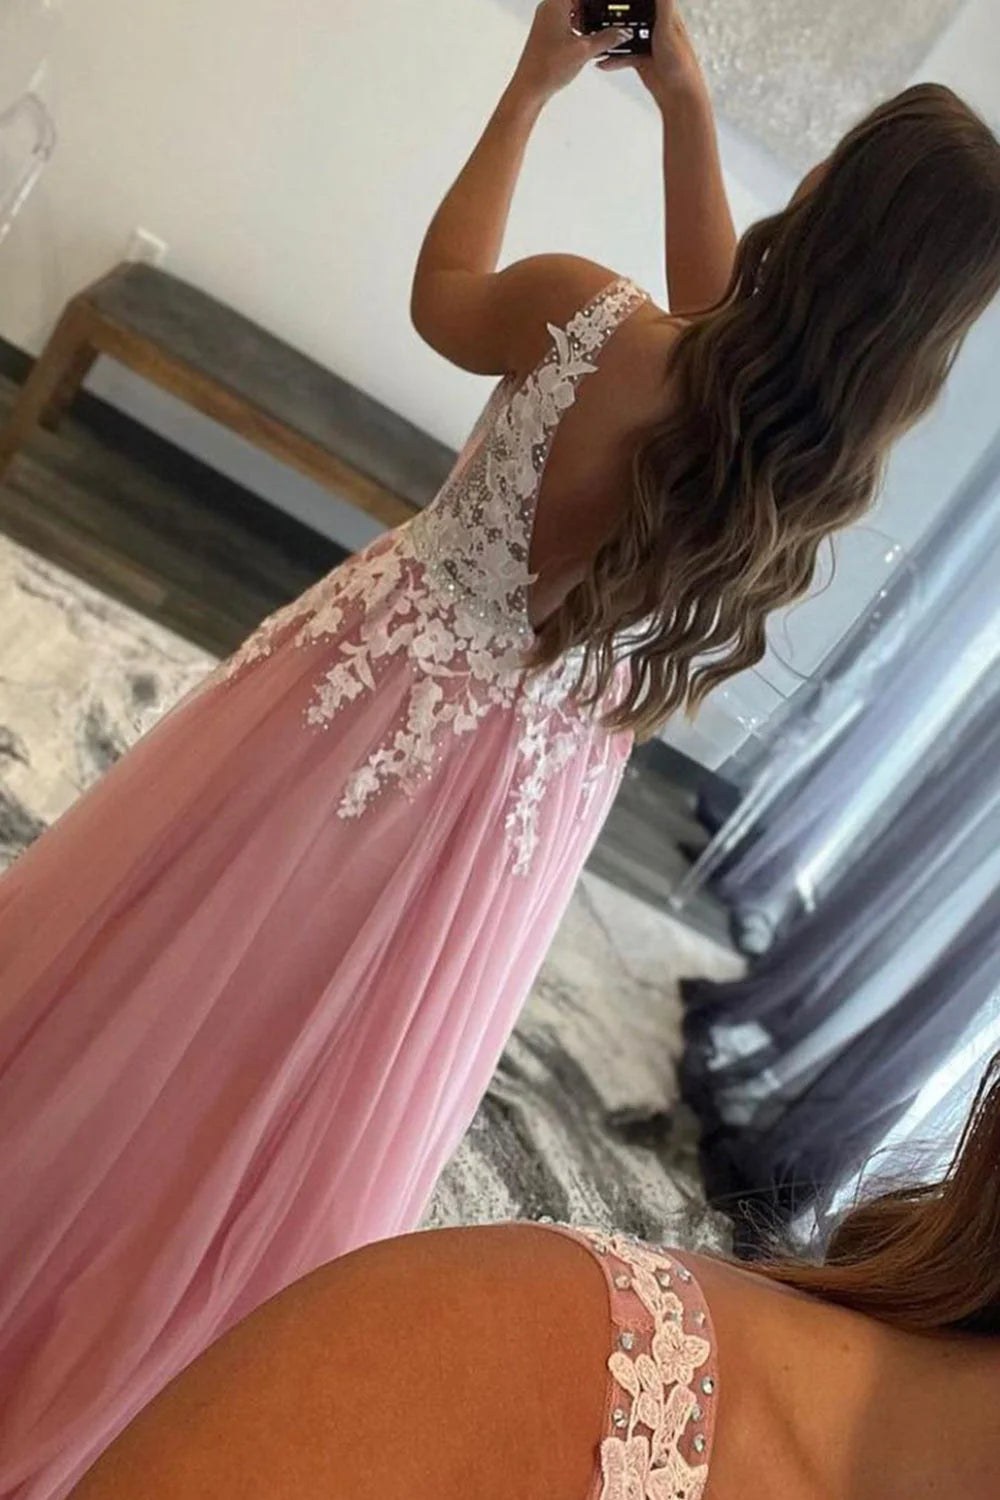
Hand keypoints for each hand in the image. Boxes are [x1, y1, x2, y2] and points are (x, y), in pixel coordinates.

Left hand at [513, 0, 629, 101]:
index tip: (610, 7)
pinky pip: (568, 25)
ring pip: (574, 13)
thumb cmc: (546, 68)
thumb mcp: (584, 50)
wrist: (530, 89)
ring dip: (589, 21)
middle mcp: (549, 9)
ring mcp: (547, 23)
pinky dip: (580, 30)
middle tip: (610, 20)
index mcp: (556, 3)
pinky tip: (590, 43)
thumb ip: (607, 38)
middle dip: (595, 10)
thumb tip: (622, 33)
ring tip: (603, 33)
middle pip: (578, 2)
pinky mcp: (548, 36)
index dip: (598, 3)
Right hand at [597, 0, 704, 102]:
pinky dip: (613, 58)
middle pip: (632, 15)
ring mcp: (647, 44)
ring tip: (600, 42)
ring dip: (612, 40)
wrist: (678, 95)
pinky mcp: (641, 59)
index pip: (646, 0)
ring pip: (625, 36)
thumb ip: (663, 3)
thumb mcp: (668, 26)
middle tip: (601, 16)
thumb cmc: (681, 63)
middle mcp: (656, 27)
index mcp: (665, 14)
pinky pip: (623, 55)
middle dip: (616, 16)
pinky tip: (604, 61)